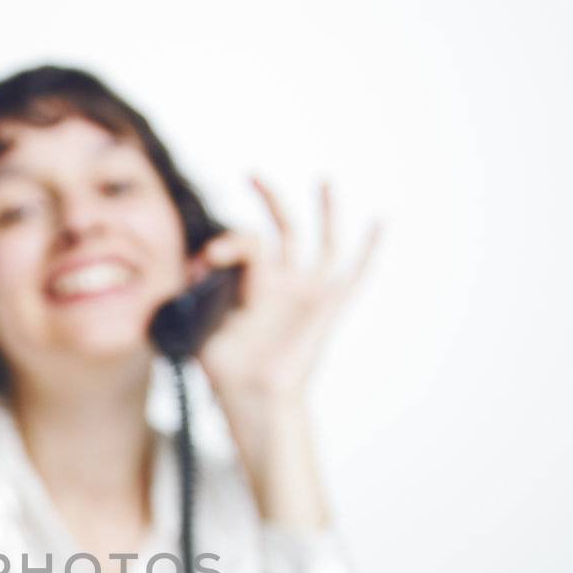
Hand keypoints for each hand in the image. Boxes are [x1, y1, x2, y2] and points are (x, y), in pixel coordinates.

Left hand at [195, 177, 380, 405]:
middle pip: (283, 229)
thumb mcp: (199, 323)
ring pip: (324, 242)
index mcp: (254, 283)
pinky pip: (355, 274)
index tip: (205, 260)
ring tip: (323, 181)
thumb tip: (192, 264)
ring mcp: (308, 292)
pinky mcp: (329, 307)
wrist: (252, 397)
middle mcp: (283, 282)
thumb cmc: (227, 368)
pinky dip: (370, 249)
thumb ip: (195, 292)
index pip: (246, 244)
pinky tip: (379, 221)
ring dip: (325, 211)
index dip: (225, 244)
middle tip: (252, 174)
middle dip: (269, 199)